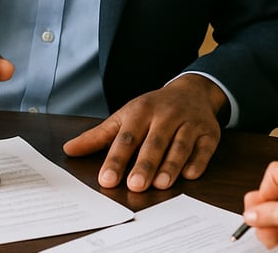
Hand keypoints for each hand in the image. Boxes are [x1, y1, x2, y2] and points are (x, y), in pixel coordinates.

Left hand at [62, 73, 224, 191]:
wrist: (192, 91)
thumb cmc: (153, 109)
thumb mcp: (124, 116)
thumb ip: (98, 136)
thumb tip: (69, 149)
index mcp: (141, 110)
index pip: (126, 137)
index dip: (117, 158)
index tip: (107, 179)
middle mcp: (166, 115)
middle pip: (154, 141)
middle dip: (145, 164)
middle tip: (135, 186)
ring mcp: (189, 123)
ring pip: (180, 145)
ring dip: (171, 164)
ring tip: (161, 184)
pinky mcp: (208, 133)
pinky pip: (204, 148)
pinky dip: (198, 161)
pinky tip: (190, 175)